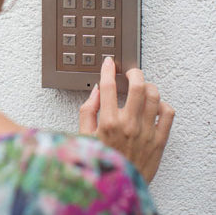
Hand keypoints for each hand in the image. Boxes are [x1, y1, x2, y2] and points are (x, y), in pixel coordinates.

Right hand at [79, 57, 174, 183]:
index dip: (108, 69)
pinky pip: (167, 115)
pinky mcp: (158, 142)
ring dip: (148, 87)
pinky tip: (153, 106)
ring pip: (154, 97)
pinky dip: (162, 105)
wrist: (116, 189)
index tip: (108, 63)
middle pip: (137, 86)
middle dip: (134, 73)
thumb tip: (96, 91)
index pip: (108, 86)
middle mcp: (128, 125)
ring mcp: (146, 132)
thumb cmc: (100, 162)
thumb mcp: (84, 136)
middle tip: (129, 72)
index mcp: (108, 122)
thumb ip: (88, 110)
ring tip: (142, 87)